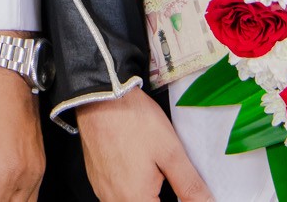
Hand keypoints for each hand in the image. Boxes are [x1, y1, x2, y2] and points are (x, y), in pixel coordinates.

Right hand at [76, 84, 212, 201]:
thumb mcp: (170, 151)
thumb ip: (189, 184)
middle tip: (166, 172)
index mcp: (135, 199)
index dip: (179, 200)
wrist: (100, 96)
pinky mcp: (97, 178)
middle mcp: (114, 200)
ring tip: (153, 167)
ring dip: (146, 192)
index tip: (181, 188)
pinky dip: (131, 185)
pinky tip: (137, 164)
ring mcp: (103, 190)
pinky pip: (117, 192)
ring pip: (131, 199)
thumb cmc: (132, 120)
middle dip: (160, 194)